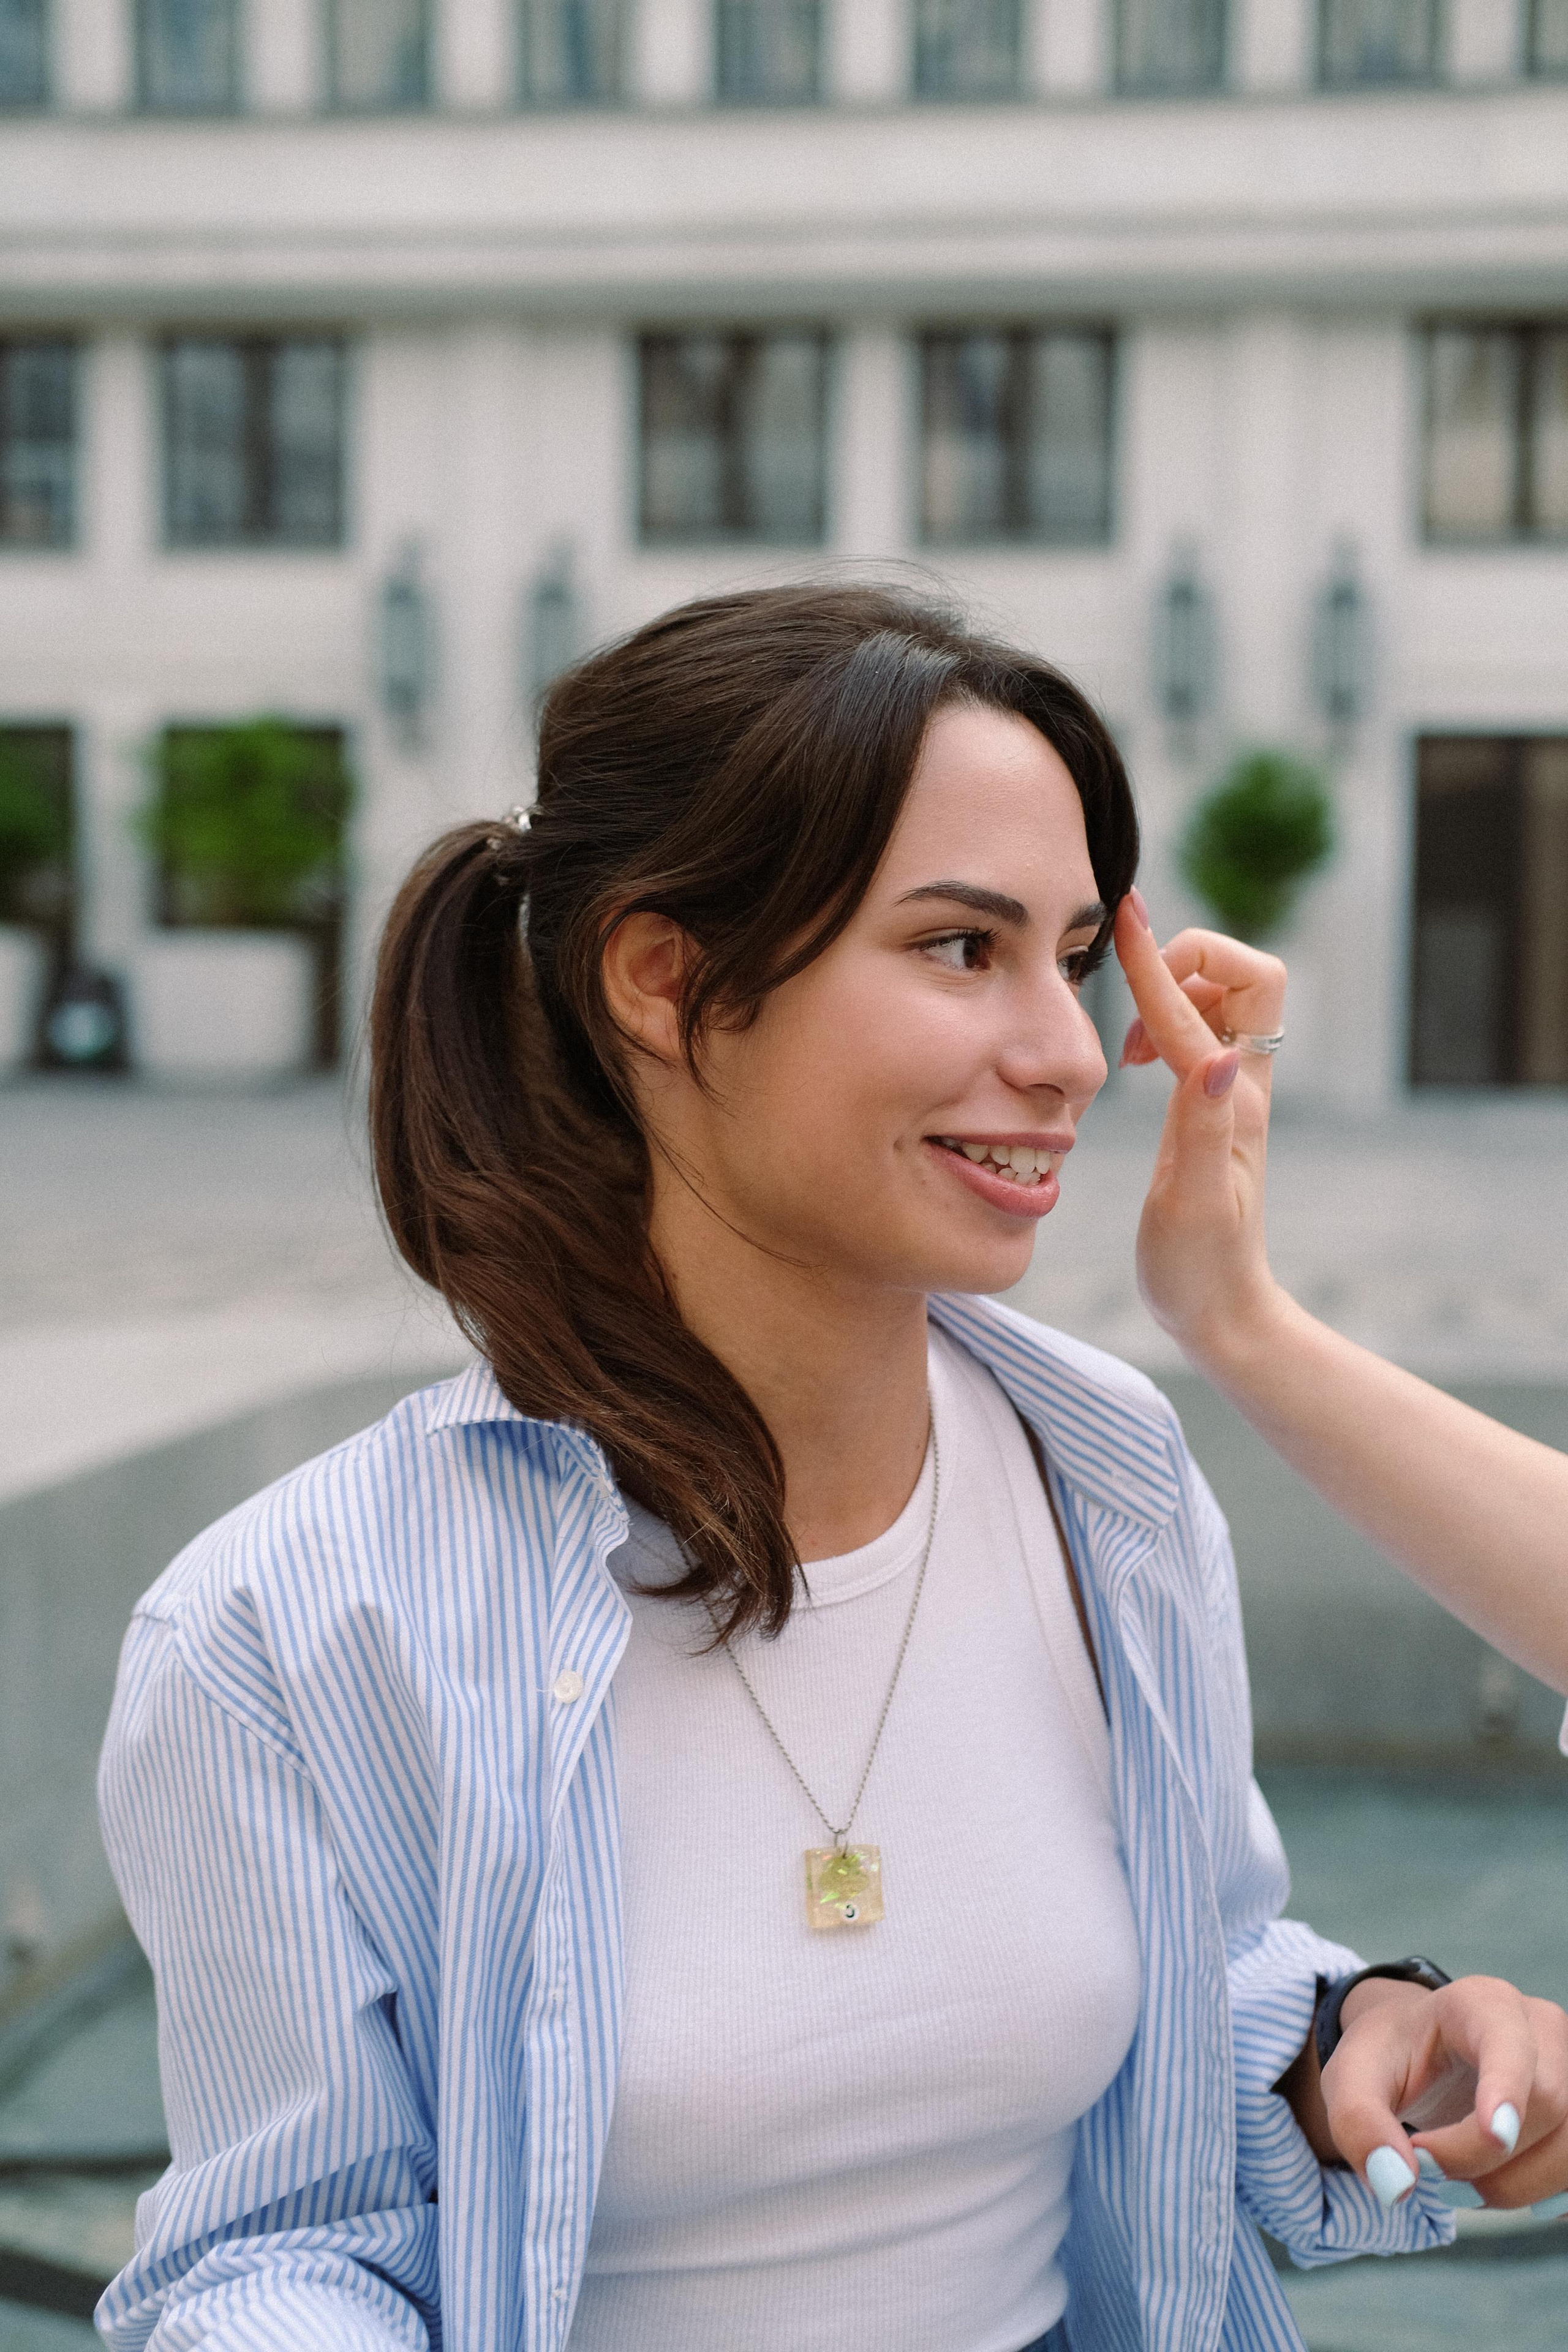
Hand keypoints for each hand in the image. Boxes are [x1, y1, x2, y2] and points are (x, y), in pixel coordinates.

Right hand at [1111, 891, 1286, 1369]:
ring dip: (1176, 991)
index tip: (1125, 915)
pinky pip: (1199, 1031)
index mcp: (1232, 1103)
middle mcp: (1239, 1087)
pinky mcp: (1212, 1107)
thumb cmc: (1199, 1271)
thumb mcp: (1192, 1203)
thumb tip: (1216, 1055)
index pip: (1195, 1009)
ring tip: (1132, 1045)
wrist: (1221, 1313)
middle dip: (1195, 959)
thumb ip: (1201, 1127)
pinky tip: (1137, 1059)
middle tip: (1141, 998)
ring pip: (1224, 999)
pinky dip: (1167, 1020)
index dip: (1155, 962)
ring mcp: (1229, 1094)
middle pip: (1251, 976)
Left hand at [1319, 1975, 1567, 2214]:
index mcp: (1482, 2003)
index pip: (1510, 2042)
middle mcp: (1540, 2028)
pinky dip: (1542, 2195)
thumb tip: (1395, 2184)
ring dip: (1513, 2186)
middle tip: (1427, 2166)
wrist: (1420, 2053)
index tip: (1495, 2136)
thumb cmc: (1390, 2058)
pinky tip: (1500, 2185)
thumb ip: (1358, 2121)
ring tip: (1460, 2182)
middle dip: (1483, 2156)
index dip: (1509, 2088)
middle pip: (1546, 2104)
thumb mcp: (1353, 2076)